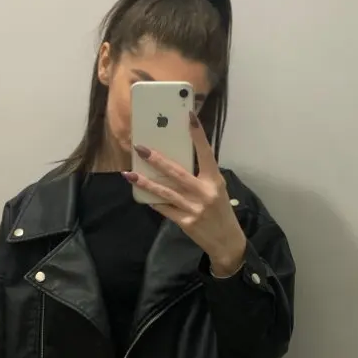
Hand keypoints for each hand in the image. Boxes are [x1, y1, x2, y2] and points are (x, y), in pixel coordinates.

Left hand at [125, 113, 246, 274]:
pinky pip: (165, 209)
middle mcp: (204, 192)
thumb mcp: (217, 190)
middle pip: (177, 172)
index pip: (206, 153)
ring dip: (146, 182)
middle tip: (141, 148)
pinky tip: (141, 195)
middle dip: (157, 160)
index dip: (198, 135)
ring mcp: (194, 208)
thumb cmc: (220, 211)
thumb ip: (201, 176)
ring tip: (130, 174)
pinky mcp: (185, 222)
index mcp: (215, 180)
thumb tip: (175, 162)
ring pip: (165, 192)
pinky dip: (153, 201)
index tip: (189, 116)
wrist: (227, 242)